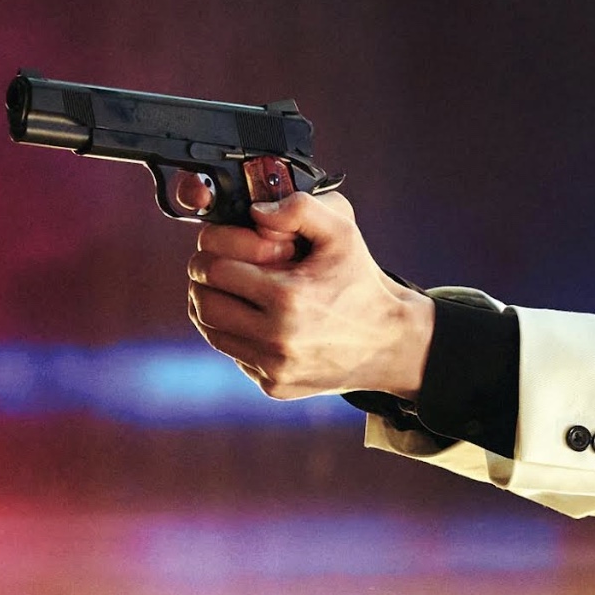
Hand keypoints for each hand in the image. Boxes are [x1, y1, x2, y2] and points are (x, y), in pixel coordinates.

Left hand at [182, 187, 435, 400]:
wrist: (391, 344)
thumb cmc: (362, 283)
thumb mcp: (343, 234)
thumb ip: (301, 208)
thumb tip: (255, 212)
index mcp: (289, 297)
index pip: (214, 269)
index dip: (214, 250)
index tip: (228, 246)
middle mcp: (278, 339)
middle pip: (203, 303)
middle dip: (206, 279)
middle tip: (223, 266)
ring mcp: (274, 368)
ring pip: (211, 332)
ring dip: (215, 306)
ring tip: (235, 290)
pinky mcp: (274, 386)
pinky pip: (234, 355)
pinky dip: (238, 335)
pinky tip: (260, 320)